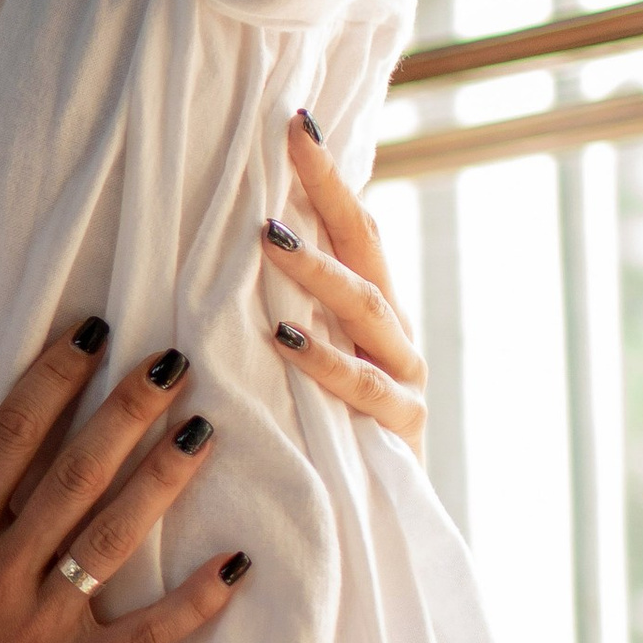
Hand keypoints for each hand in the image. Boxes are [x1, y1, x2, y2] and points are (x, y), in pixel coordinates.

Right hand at [0, 334, 246, 642]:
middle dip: (125, 414)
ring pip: (113, 541)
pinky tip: (236, 564)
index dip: (52, 380)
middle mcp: (1, 571)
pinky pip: (146, 634)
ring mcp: (44, 624)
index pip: (10, 441)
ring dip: (161, 484)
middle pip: (75, 478)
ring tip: (204, 432)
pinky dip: (194, 603)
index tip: (93, 333)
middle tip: (173, 363)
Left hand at [266, 110, 426, 450]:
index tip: (294, 119)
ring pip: (364, 308)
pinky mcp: (404, 426)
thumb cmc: (325, 432)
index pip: (351, 223)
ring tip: (269, 236)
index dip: (326, 173)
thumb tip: (238, 235)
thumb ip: (289, 305)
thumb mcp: (308, 360)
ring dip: (316, 270)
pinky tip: (287, 338)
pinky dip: (325, 362)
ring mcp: (405, 375)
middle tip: (288, 143)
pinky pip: (364, 390)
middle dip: (328, 191)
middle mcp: (393, 330)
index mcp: (370, 307)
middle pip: (364, 246)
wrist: (377, 523)